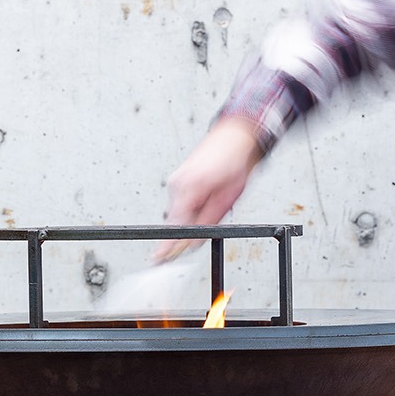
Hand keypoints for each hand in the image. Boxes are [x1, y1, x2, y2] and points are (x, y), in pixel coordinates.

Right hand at [158, 117, 263, 258]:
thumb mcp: (227, 198)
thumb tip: (194, 241)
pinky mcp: (179, 181)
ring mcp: (176, 182)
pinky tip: (207, 193)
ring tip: (214, 196)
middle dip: (192, 225)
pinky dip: (193, 206)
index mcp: (187, 189)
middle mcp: (176, 185)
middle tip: (213, 212)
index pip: (174, 225)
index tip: (159, 257)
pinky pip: (182, 203)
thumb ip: (208, 221)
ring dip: (194, 213)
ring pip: (180, 212)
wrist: (235, 138)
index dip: (168, 244)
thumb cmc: (233, 162)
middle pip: (176, 221)